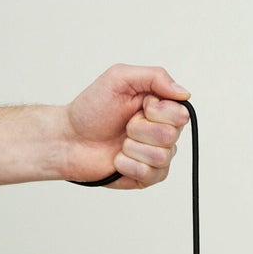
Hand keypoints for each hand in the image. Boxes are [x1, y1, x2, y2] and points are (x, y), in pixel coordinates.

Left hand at [59, 65, 190, 187]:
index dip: (157, 111)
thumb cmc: (90, 109)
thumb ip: (155, 76)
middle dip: (139, 129)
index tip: (140, 106)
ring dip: (132, 147)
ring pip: (161, 156)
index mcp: (161, 108)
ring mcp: (156, 155)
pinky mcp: (147, 176)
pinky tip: (117, 159)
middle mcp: (163, 132)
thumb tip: (184, 93)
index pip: (182, 114)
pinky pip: (150, 174)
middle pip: (171, 135)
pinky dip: (128, 165)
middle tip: (124, 125)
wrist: (68, 139)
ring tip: (119, 143)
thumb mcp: (119, 78)